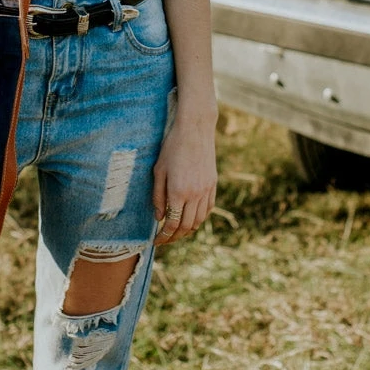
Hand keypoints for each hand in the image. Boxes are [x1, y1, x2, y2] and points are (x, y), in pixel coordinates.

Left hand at [152, 112, 216, 245]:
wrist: (195, 129)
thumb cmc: (172, 147)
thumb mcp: (159, 170)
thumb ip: (158, 196)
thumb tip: (159, 217)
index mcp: (178, 192)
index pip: (172, 224)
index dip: (164, 236)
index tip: (156, 240)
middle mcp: (195, 194)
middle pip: (186, 226)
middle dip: (175, 237)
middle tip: (165, 239)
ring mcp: (206, 190)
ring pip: (199, 220)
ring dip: (188, 230)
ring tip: (177, 231)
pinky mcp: (213, 184)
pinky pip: (208, 208)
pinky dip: (200, 218)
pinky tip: (191, 217)